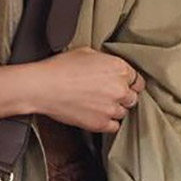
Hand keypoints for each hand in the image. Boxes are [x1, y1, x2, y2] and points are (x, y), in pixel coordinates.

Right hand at [31, 46, 145, 131]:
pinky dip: (107, 123)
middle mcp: (119, 88)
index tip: (121, 86)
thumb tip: (108, 68)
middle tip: (106, 95)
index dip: (128, 83)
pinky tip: (96, 115)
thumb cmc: (59, 68)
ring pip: (123, 113)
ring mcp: (111, 108)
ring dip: (113, 110)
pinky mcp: (100, 123)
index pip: (137, 80)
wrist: (42, 87)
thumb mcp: (86, 52)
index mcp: (119, 68)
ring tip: (97, 105)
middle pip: (132, 98)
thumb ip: (105, 61)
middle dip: (121, 97)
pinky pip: (114, 127)